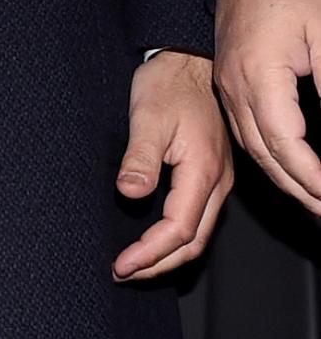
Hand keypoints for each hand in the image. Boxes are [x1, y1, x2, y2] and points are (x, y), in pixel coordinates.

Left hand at [113, 50, 233, 279]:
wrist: (188, 64)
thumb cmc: (169, 86)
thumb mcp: (148, 117)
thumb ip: (140, 158)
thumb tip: (131, 193)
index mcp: (203, 171)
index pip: (178, 228)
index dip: (150, 253)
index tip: (122, 265)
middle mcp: (216, 182)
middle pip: (193, 242)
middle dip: (159, 265)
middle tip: (124, 273)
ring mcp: (216, 181)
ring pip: (198, 233)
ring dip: (167, 255)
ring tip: (135, 265)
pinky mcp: (208, 176)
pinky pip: (197, 218)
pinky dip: (175, 238)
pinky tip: (153, 241)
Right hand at [214, 0, 320, 212]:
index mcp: (257, 75)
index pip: (284, 141)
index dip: (312, 176)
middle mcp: (236, 88)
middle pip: (266, 154)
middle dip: (301, 190)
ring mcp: (230, 89)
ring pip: (255, 149)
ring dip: (286, 180)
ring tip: (316, 203)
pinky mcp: (232, 87)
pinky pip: (250, 135)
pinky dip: (273, 160)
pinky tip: (293, 172)